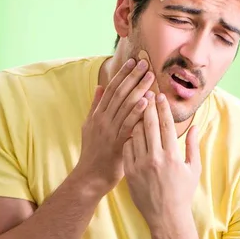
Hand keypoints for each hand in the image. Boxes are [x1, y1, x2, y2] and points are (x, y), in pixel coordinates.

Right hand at [73, 58, 155, 196]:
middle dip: (133, 76)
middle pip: (119, 93)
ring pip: (125, 105)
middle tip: (145, 63)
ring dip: (138, 89)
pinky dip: (137, 111)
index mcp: (98, 115)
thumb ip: (96, 106)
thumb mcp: (89, 126)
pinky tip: (146, 101)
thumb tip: (100, 86)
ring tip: (150, 76)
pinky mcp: (117, 143)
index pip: (111, 89)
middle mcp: (102, 120)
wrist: (89, 177)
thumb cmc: (94, 153)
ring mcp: (109, 131)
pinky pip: (128, 124)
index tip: (133, 61)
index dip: (123, 74)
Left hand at [123, 93, 200, 228]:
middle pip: (150, 125)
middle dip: (147, 107)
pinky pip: (127, 148)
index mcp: (173, 156)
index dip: (163, 109)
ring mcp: (141, 165)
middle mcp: (156, 159)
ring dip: (136, 120)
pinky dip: (129, 137)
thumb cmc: (182, 193)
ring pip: (135, 134)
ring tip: (136, 108)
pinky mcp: (130, 172)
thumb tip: (194, 126)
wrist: (166, 217)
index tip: (160, 95)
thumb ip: (193, 146)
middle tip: (145, 92)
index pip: (167, 126)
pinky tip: (130, 130)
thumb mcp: (193, 169)